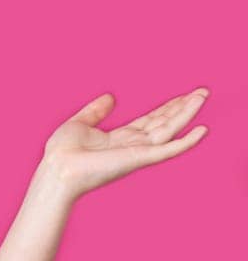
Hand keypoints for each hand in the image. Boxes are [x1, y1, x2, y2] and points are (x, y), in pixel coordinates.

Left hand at [41, 87, 209, 200]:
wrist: (56, 169)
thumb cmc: (62, 152)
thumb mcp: (80, 123)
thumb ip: (96, 111)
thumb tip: (110, 97)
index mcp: (121, 137)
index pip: (151, 120)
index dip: (168, 107)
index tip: (184, 95)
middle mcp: (134, 145)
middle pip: (165, 122)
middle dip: (183, 107)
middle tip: (202, 91)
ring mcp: (139, 152)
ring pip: (170, 129)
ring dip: (187, 113)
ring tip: (203, 97)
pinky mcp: (139, 158)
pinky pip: (168, 149)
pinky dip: (186, 141)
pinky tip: (201, 130)